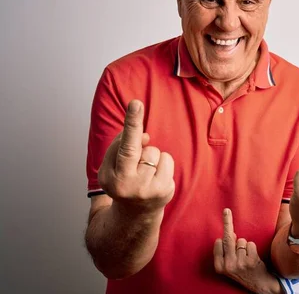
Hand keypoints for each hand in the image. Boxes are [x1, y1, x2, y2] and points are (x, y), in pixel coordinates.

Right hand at [98, 100, 174, 215]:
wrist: (135, 214)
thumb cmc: (123, 180)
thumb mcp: (113, 165)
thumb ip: (122, 146)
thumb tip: (145, 135)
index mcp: (110, 177)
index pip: (122, 147)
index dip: (130, 124)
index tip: (136, 104)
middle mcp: (128, 185)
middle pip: (139, 148)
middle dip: (136, 126)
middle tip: (136, 104)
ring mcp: (148, 189)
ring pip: (155, 152)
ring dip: (152, 156)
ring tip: (145, 171)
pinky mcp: (164, 191)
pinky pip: (167, 160)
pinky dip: (163, 163)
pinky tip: (156, 176)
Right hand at [214, 209, 281, 293]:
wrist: (259, 284)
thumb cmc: (243, 271)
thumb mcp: (230, 263)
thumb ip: (227, 249)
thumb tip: (230, 230)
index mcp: (219, 266)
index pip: (219, 242)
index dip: (224, 239)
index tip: (222, 226)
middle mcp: (228, 265)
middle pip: (228, 238)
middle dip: (229, 226)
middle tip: (227, 211)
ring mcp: (239, 264)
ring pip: (242, 241)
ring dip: (245, 246)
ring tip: (247, 257)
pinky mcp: (251, 261)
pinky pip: (250, 244)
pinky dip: (253, 248)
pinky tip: (254, 258)